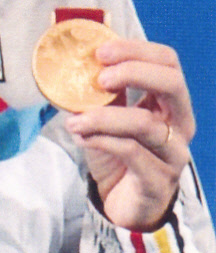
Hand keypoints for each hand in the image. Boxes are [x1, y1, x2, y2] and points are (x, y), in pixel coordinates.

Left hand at [65, 39, 194, 231]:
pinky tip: (81, 137)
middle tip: (99, 77)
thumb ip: (101, 92)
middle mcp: (180, 124)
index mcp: (170, 102)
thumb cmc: (119, 154)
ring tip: (74, 119)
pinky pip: (131, 153)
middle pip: (172, 84)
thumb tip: (72, 58)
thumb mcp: (109, 116)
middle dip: (133, 72)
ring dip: (103, 116)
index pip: (168, 62)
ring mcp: (173, 153)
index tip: (101, 51)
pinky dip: (101, 141)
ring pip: (145, 123)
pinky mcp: (157, 180)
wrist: (123, 202)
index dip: (137, 50)